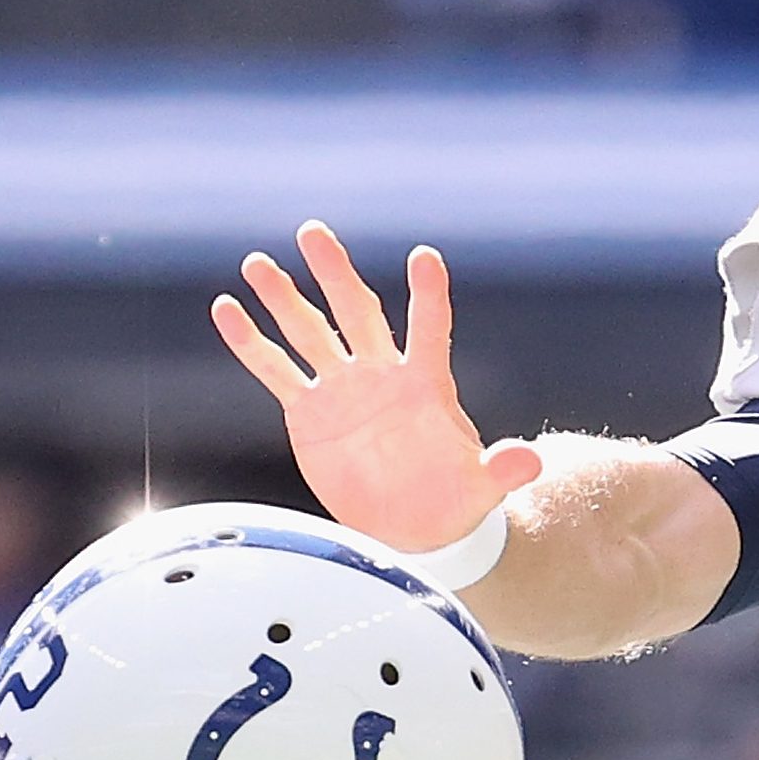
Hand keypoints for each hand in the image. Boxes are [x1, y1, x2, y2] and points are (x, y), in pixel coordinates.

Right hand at [210, 223, 544, 561]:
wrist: (415, 526)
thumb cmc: (455, 499)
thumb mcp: (483, 488)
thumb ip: (502, 470)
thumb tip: (531, 461)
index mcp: (426, 383)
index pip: (429, 328)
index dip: (428, 296)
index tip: (424, 259)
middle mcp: (381, 374)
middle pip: (356, 312)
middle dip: (335, 273)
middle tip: (312, 233)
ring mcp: (342, 389)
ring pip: (309, 332)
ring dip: (283, 299)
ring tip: (256, 263)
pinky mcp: (309, 412)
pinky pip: (276, 370)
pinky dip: (252, 343)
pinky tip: (227, 309)